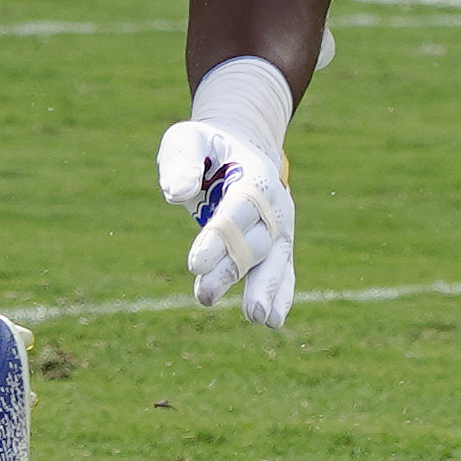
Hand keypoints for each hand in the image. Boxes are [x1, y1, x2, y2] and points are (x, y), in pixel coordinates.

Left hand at [157, 121, 297, 329]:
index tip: (194, 265)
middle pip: (254, 242)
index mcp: (256, 174)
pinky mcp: (278, 245)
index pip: (238, 210)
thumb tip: (177, 192)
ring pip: (275, 262)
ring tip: (256, 317)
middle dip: (230, 270)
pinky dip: (280, 295)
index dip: (219, 237)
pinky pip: (284, 272)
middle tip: (205, 296)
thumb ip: (181, 160)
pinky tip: (272, 320)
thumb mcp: (187, 139)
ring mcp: (281, 227)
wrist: (239, 150)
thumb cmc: (207, 147)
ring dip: (264, 290)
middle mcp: (275, 203)